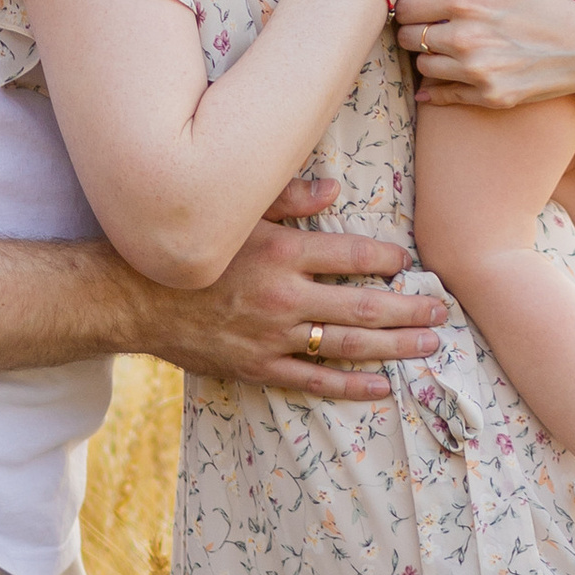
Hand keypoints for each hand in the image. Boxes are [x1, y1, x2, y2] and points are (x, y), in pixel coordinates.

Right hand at [136, 177, 446, 402]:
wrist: (132, 297)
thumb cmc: (188, 248)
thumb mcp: (235, 212)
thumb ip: (287, 197)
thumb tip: (335, 189)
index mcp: (281, 250)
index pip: (353, 253)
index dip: (388, 257)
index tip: (408, 261)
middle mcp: (283, 295)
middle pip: (364, 304)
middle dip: (409, 308)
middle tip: (441, 311)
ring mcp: (272, 336)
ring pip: (348, 344)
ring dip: (394, 346)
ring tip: (430, 345)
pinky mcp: (257, 366)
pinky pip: (314, 380)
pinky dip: (350, 385)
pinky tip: (381, 386)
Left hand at [396, 0, 574, 112]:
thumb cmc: (551, 3)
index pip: (404, 4)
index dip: (406, 3)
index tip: (415, 4)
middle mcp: (464, 36)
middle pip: (406, 36)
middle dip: (413, 30)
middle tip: (427, 26)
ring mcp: (476, 71)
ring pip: (421, 66)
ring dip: (429, 56)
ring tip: (447, 47)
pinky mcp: (489, 96)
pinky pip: (441, 94)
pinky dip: (437, 87)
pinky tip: (448, 76)